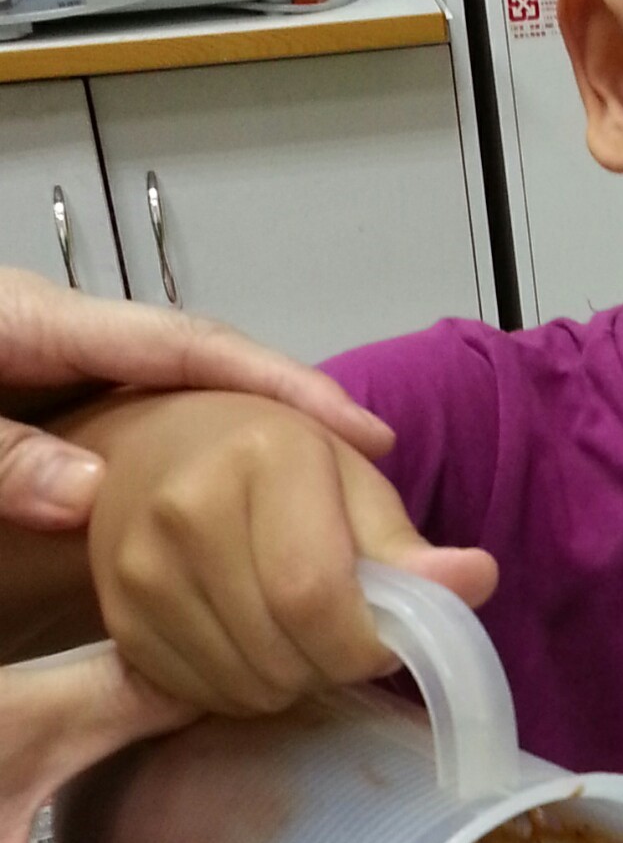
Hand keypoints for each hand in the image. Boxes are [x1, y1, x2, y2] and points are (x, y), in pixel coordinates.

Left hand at [0, 267, 394, 531]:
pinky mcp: (49, 408)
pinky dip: (191, 477)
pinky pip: (140, 433)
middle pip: (206, 371)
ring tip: (317, 506)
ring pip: (182, 405)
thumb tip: (91, 494)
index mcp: (47, 320)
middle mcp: (73, 339)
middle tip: (366, 480)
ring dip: (247, 444)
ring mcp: (64, 372)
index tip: (363, 434)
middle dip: (287, 413)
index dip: (283, 385)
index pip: (191, 346)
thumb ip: (4, 450)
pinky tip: (226, 522)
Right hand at [80, 390, 497, 714]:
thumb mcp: (351, 481)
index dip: (364, 644)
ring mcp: (137, 567)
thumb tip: (477, 581)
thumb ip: (409, 543)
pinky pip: (199, 696)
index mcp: (261, 458)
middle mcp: (184, 508)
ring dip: (291, 682)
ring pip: (245, 686)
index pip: (316, 598)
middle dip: (333, 666)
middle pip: (282, 653)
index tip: (383, 640)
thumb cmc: (274, 462)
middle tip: (340, 633)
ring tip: (296, 634)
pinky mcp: (117, 616)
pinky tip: (252, 644)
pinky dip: (243, 690)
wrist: (156, 449)